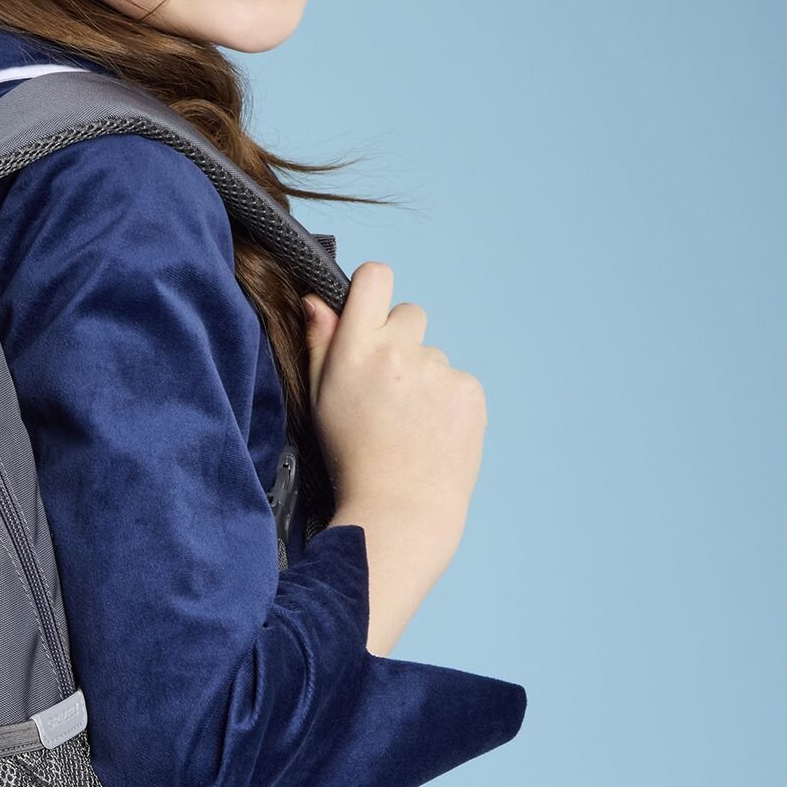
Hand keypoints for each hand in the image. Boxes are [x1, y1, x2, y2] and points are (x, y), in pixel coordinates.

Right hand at [301, 263, 487, 648]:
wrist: (401, 508)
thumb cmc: (351, 458)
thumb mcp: (318, 400)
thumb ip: (320, 345)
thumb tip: (317, 301)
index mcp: (356, 350)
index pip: (376, 278)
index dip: (372, 288)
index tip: (369, 311)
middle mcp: (399, 352)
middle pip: (408, 314)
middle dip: (399, 340)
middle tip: (388, 387)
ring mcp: (438, 370)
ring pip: (432, 355)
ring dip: (422, 377)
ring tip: (408, 423)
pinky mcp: (469, 391)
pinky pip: (457, 381)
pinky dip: (446, 401)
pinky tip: (430, 432)